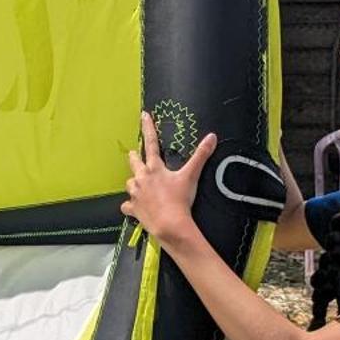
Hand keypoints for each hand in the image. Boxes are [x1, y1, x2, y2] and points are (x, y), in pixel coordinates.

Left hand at [121, 111, 216, 243]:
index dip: (148, 128)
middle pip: (134, 163)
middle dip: (133, 157)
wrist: (170, 224)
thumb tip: (212, 137)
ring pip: (130, 184)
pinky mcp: (134, 209)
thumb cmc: (180, 200)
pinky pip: (128, 206)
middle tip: (132, 154)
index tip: (143, 116)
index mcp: (154, 168)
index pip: (151, 143)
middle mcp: (142, 178)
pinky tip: (134, 207)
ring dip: (133, 182)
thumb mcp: (191, 176)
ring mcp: (136, 194)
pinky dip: (130, 206)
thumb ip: (201, 156)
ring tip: (137, 183)